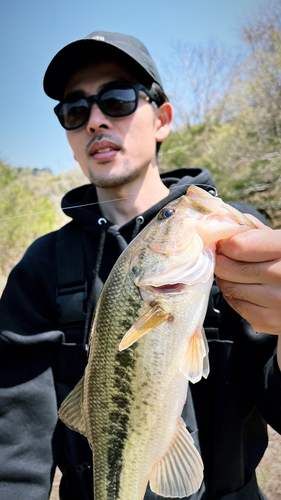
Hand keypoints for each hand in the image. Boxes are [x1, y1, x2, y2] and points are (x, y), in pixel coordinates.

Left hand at [215, 216, 280, 335]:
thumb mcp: (280, 241)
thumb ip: (255, 231)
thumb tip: (224, 222)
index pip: (238, 246)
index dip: (225, 243)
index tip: (223, 243)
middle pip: (227, 267)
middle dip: (221, 260)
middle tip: (224, 257)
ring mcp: (275, 301)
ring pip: (227, 286)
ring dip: (226, 278)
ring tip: (236, 273)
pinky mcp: (267, 320)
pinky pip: (234, 304)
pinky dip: (233, 295)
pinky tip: (245, 289)